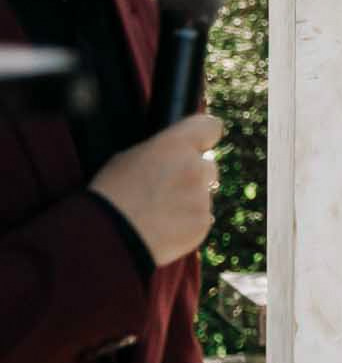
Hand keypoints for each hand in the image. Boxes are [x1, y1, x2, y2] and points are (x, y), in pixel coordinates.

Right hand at [89, 114, 222, 265]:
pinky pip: (202, 217)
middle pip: (209, 164)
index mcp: (175, 145)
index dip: (204, 134)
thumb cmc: (111, 193)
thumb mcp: (127, 158)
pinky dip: (189, 221)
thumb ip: (162, 152)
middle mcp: (195, 168)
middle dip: (195, 172)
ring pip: (205, 193)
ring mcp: (202, 197)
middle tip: (168, 185)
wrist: (111, 235)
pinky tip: (164, 226)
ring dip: (190, 198)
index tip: (200, 142)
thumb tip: (177, 154)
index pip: (209, 126)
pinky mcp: (204, 222)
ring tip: (159, 210)